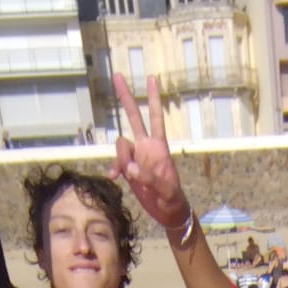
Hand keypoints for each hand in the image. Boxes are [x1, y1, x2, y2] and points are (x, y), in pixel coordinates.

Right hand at [111, 75, 192, 232]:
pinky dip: (114, 168)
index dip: (153, 98)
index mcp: (159, 147)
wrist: (168, 212)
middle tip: (117, 74)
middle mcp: (146, 147)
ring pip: (121, 145)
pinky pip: (117, 162)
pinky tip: (114, 177)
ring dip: (120, 158)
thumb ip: (149, 178)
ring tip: (127, 175)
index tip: (152, 78)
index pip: (155, 117)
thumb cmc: (173, 200)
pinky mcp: (129, 169)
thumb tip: (130, 169)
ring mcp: (136, 157)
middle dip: (125, 96)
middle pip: (134, 117)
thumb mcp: (166, 191)